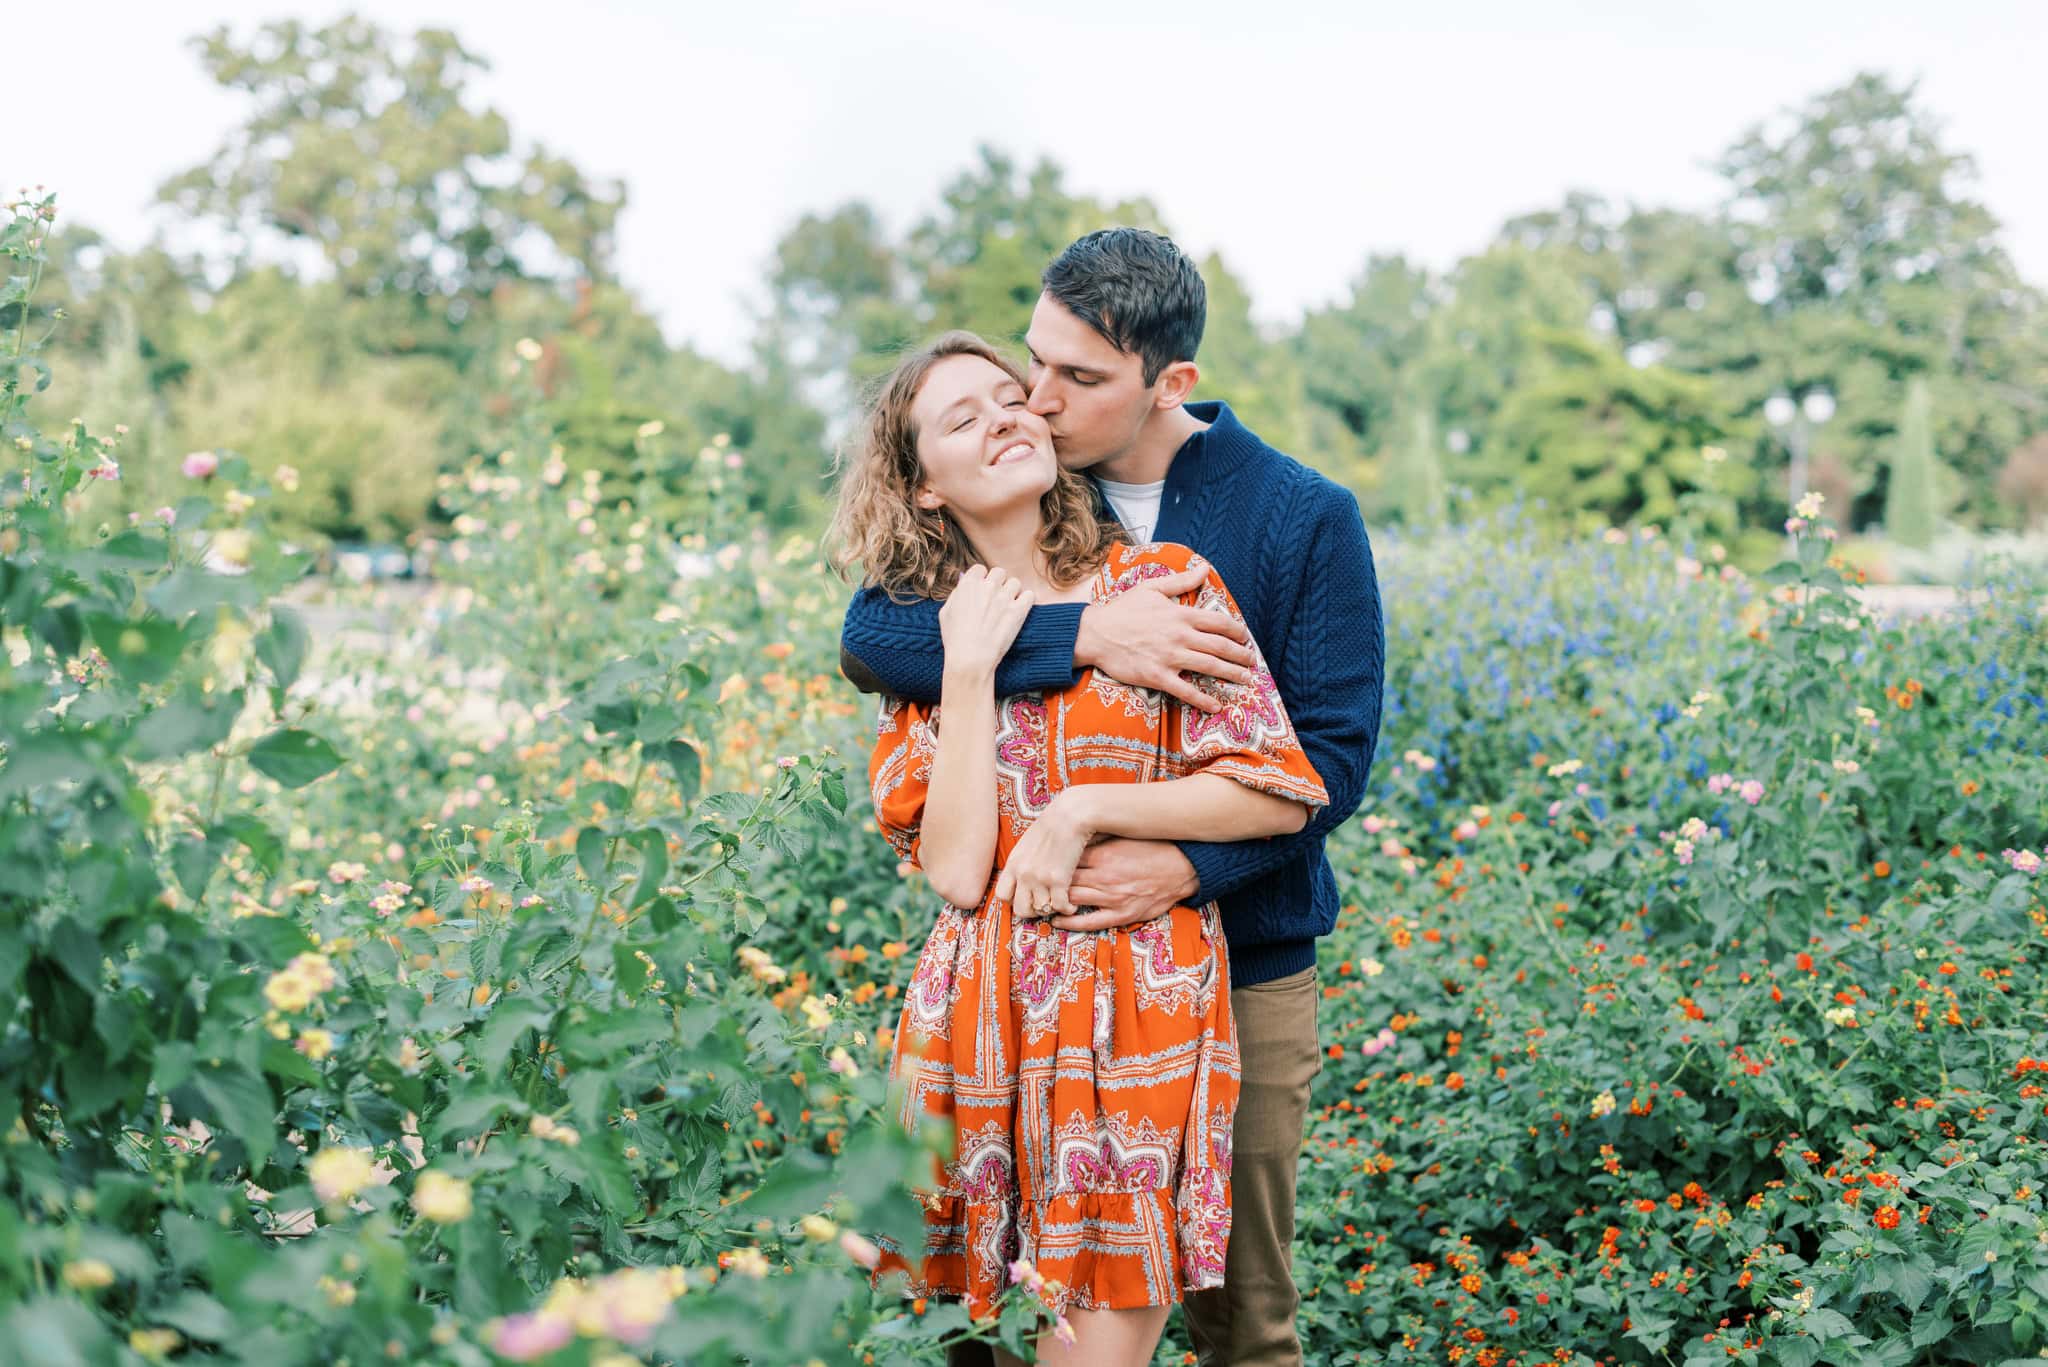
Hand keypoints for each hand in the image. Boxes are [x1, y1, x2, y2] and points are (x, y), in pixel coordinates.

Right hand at [939, 564, 1034, 677]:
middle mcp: (988, 586)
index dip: (982, 580)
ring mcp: (1004, 598)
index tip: (982, 590)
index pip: (980, 569)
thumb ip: (957, 595)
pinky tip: (1019, 610)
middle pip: (1000, 573)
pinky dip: (1025, 601)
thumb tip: (965, 586)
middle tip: (996, 599)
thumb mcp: (946, 613)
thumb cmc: (955, 639)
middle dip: (998, 584)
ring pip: (1015, 583)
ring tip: (1008, 606)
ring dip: (1012, 592)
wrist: (970, 658)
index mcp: (969, 584)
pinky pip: (1029, 595)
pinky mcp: (1019, 610)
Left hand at [993, 791, 1094, 919]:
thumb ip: (1022, 862)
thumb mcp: (1028, 843)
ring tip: (1059, 903)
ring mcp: (1040, 878)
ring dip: (1052, 909)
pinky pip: (1060, 906)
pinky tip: (1071, 905)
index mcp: (1014, 864)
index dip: (1014, 900)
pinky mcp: (1059, 880)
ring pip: (1041, 910)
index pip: (1002, 895)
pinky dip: (1067, 909)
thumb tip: (1022, 877)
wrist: (1070, 815)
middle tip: (1044, 905)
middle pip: (1020, 909)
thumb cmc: (1052, 826)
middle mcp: (1023, 874)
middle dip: (1033, 911)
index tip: (1026, 898)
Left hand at [1045, 838, 1198, 932]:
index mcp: (1103, 854)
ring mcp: (1112, 898)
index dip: (1047, 862)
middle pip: (1063, 880)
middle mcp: (1104, 877)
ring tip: (1036, 901)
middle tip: (1027, 884)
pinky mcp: (1122, 914)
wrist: (1184, 868)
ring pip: (1071, 900)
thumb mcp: (1124, 837)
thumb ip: (1098, 837)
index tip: (1034, 862)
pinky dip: (1069, 922)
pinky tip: (1056, 920)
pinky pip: (1089, 921)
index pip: (1064, 859)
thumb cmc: (1153, 848)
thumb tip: (1073, 832)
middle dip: (1044, 882)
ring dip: (1051, 901)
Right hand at [1075, 567, 1253, 713]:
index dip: (1237, 631)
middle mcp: (1179, 635)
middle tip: (1251, 661)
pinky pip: (1186, 690)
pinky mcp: (1157, 676)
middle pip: (1220, 646)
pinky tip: (1217, 706)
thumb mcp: (1152, 588)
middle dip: (1241, 655)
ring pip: (1210, 667)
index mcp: (1180, 614)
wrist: (1095, 633)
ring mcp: (1169, 657)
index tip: (1245, 638)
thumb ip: (1181, 580)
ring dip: (1232, 675)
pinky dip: (1203, 699)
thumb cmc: (1122, 609)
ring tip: (1245, 680)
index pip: (1219, 622)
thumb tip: (1204, 568)